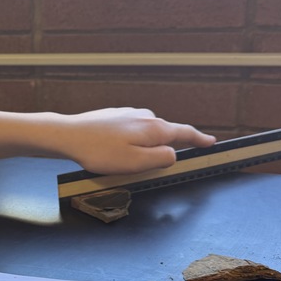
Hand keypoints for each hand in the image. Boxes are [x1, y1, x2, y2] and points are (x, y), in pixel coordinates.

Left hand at [56, 107, 214, 173]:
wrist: (68, 134)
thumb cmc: (100, 152)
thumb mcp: (136, 163)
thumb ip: (161, 158)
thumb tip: (173, 154)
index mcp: (154, 129)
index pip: (184, 133)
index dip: (199, 140)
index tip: (212, 142)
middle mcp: (145, 116)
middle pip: (165, 134)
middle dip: (164, 148)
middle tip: (149, 166)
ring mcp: (129, 114)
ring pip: (146, 134)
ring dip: (143, 147)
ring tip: (122, 162)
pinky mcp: (115, 116)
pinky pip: (131, 132)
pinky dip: (129, 143)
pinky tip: (113, 151)